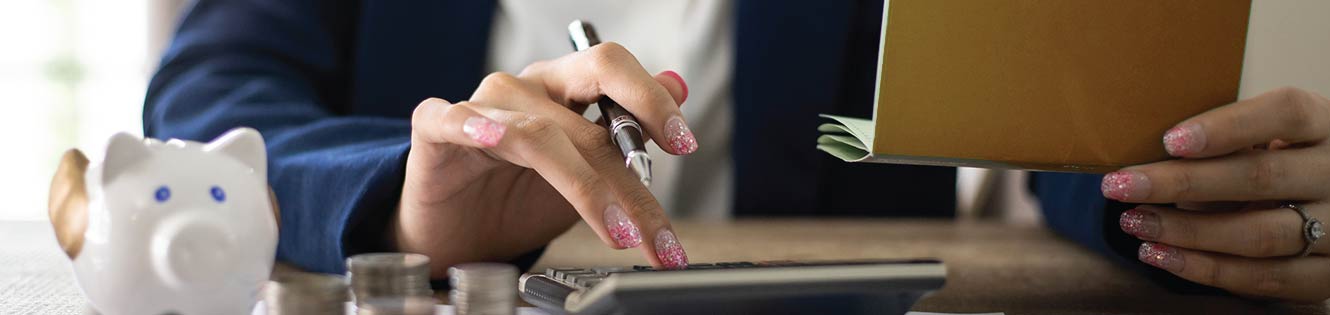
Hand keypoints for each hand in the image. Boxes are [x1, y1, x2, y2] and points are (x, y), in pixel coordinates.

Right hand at [392, 42, 694, 274]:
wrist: (453, 232)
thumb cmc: (515, 197)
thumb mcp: (585, 173)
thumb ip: (628, 133)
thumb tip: (679, 85)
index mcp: (565, 88)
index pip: (614, 72)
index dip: (652, 101)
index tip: (686, 144)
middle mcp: (525, 88)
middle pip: (587, 105)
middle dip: (632, 171)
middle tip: (656, 222)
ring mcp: (480, 106)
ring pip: (539, 132)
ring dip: (586, 186)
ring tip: (620, 233)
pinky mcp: (435, 130)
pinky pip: (452, 119)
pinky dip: (473, 126)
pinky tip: (493, 140)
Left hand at [1102, 87, 1329, 301]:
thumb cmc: (1283, 160)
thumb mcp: (1270, 138)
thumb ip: (1228, 144)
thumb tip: (1151, 159)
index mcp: (1325, 124)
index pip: (1284, 113)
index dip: (1227, 127)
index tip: (1169, 140)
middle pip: (1260, 177)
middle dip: (1181, 183)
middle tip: (1120, 185)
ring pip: (1260, 235)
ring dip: (1187, 232)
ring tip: (1134, 221)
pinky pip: (1267, 279)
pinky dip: (1207, 269)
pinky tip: (1162, 255)